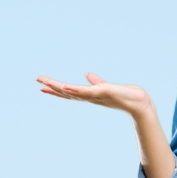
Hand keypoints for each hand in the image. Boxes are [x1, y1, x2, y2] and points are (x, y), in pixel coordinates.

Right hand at [37, 73, 151, 117]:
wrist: (139, 103)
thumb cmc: (124, 96)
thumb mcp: (106, 87)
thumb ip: (96, 82)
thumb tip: (87, 75)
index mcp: (89, 95)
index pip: (69, 92)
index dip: (55, 90)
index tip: (41, 87)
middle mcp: (90, 97)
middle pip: (67, 93)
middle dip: (52, 88)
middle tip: (37, 81)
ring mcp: (95, 96)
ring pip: (74, 92)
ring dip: (59, 88)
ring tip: (46, 84)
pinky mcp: (103, 93)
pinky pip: (87, 92)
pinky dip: (76, 90)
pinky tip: (66, 87)